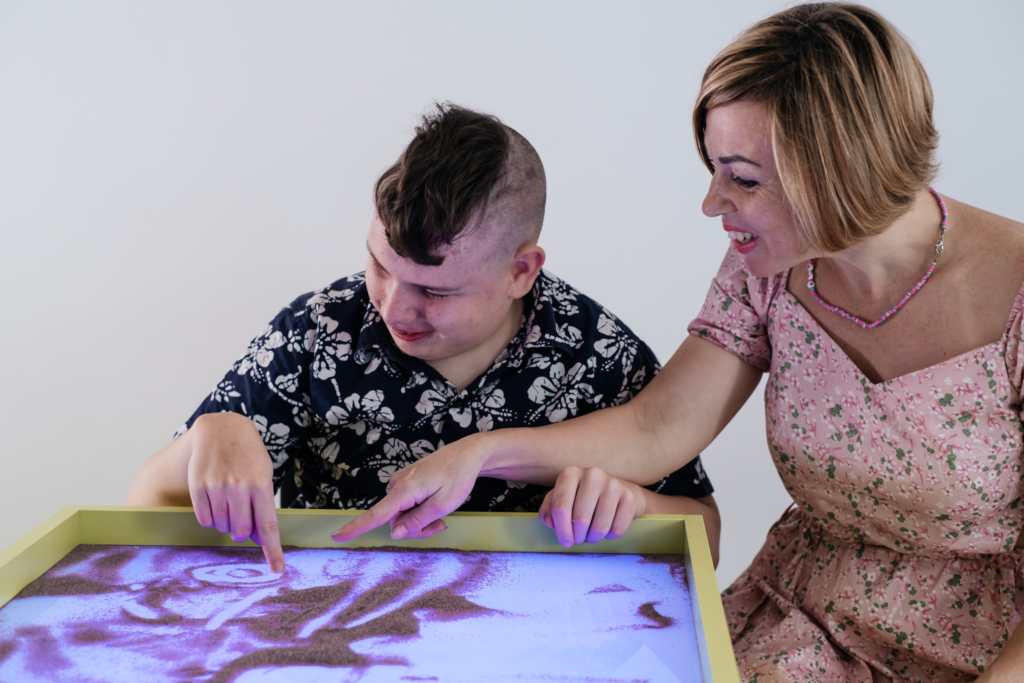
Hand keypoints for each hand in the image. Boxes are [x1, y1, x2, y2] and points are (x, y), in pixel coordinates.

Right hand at [187, 413, 284, 572]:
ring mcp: (217, 486)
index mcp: (261, 484)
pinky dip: (209, 517)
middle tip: (241, 518)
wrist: (221, 428)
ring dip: (225, 522)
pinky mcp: (198, 486)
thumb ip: (262, 505)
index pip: (268, 525)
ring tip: (228, 500)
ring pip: (221, 526)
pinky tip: (214, 499)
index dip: (272, 550)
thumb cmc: (248, 455)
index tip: (277, 570)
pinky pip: (204, 519)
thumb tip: (257, 537)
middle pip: (241, 530)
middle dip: (242, 531)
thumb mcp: (263, 475)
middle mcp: (239, 487)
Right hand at [331, 432, 491, 541]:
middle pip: (395, 521)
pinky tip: (434, 504)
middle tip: (440, 525)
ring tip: (441, 515)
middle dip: (415, 529)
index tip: (336, 535)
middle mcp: (397, 484)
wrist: (467, 453)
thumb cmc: (458, 477)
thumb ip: (417, 521)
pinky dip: (419, 510)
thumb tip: (394, 533)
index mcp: (405, 490)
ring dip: (419, 520)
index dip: (356, 527)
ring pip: (401, 515)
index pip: (376, 514)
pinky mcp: (405, 482)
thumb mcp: (443, 505)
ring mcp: (400, 482)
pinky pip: (405, 505)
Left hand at [539, 466, 646, 547]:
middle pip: (579, 519)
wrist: (620, 489)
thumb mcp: (562, 496)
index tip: (565, 541)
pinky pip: (617, 529)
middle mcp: (592, 474)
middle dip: (578, 536)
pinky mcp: (629, 497)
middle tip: (579, 538)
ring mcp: (612, 484)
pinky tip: (608, 527)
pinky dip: (610, 536)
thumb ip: (549, 508)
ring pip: (599, 527)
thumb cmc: (584, 495)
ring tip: (592, 534)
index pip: (560, 507)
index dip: (561, 530)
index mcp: (570, 473)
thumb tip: (549, 523)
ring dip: (593, 538)